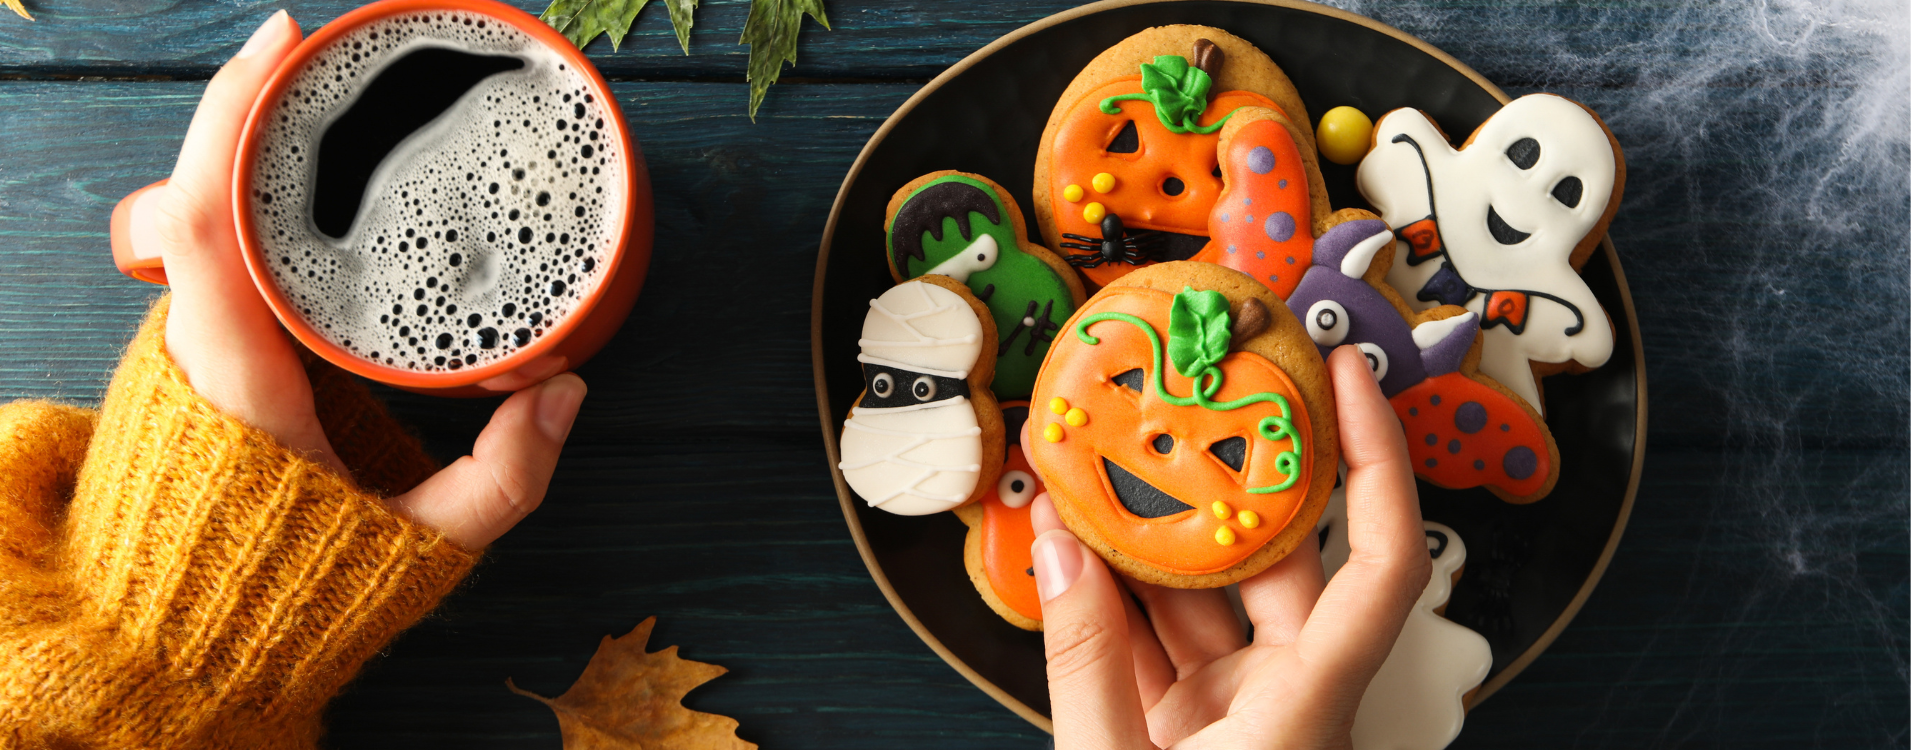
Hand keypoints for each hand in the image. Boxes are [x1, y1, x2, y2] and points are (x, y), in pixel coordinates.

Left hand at [151, 11, 585, 548]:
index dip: (233, 118)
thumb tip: (565, 392)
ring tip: (317, 89)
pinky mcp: (202, 350)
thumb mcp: (421, 545)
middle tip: (319, 49)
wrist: (189, 631)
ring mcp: (191, 342)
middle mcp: (198, 343)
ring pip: (197, 210)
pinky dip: (245, 185)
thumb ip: (504, 480)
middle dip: (250, 101)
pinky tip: (298, 162)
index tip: (284, 48)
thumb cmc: (292, 584)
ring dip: (247, 140)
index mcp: (237, 376)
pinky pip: (211, 242)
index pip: (205, 219)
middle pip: (194, 187)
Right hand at [1029, 344, 1427, 748]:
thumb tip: (1059, 551)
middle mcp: (1292, 700)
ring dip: (1147, 536)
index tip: (1347, 379)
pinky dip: (1116, 598)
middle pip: (1276, 561)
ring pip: (1206, 598)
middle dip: (1219, 478)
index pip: (1382, 565)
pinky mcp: (1195, 728)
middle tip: (1192, 395)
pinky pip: (1162, 641)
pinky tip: (1071, 545)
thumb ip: (1086, 662)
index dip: (1377, 460)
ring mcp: (1243, 712)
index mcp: (1308, 708)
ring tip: (1098, 464)